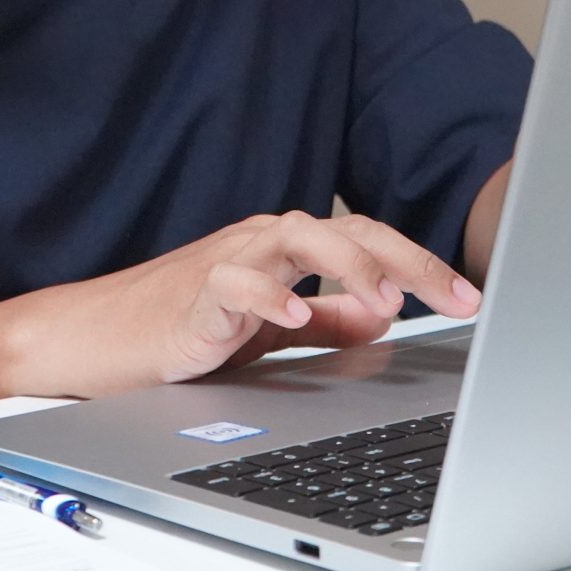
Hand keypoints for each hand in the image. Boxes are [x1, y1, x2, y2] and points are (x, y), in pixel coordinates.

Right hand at [0, 210, 482, 399]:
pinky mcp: (193, 294)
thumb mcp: (271, 329)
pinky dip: (268, 295)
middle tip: (457, 296)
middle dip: (409, 261)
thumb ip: (327, 322)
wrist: (97, 340)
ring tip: (388, 295)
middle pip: (350, 231)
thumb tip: (383, 319)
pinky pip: (235, 283)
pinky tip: (295, 316)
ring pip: (300, 237)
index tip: (472, 298)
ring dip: (350, 263)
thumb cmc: (181, 329)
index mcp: (289, 249)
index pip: (370, 243)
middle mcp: (266, 243)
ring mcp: (229, 262)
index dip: (423, 265)